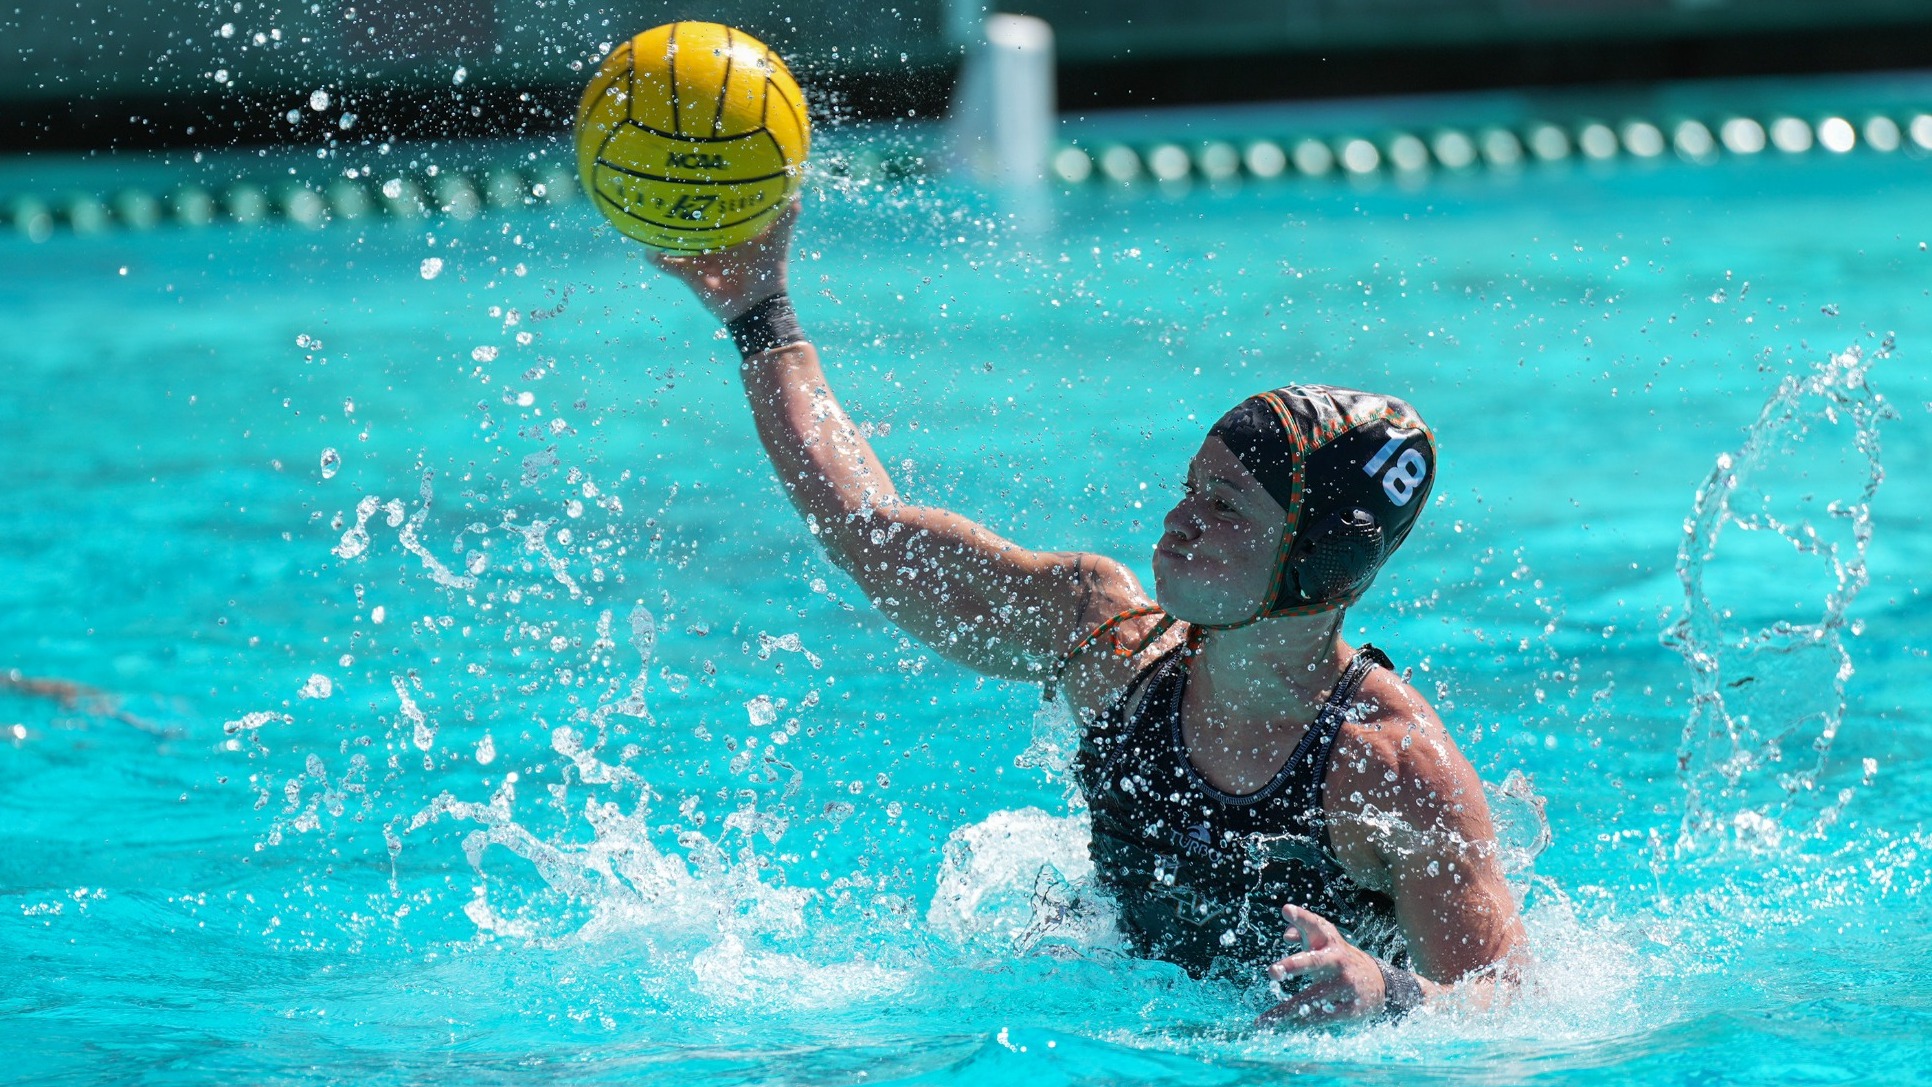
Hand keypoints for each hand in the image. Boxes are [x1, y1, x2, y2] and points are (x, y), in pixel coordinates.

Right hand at [648, 198, 798, 321]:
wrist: (757, 306)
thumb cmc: (769, 272)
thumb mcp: (777, 241)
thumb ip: (786, 217)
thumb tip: (796, 190)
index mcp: (731, 229)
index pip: (717, 206)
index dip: (708, 190)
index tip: (700, 168)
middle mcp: (712, 240)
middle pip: (691, 219)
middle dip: (679, 205)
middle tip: (666, 185)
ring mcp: (699, 256)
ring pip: (676, 239)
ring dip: (662, 230)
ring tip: (648, 213)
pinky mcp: (690, 273)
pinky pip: (669, 265)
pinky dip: (658, 259)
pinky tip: (647, 250)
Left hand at [1255, 904, 1388, 1026]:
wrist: (1379, 984)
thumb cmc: (1339, 959)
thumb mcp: (1324, 941)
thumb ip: (1303, 930)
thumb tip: (1286, 934)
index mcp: (1330, 942)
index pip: (1315, 925)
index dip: (1301, 918)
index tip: (1286, 910)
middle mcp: (1338, 961)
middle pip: (1315, 962)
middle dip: (1293, 966)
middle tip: (1272, 972)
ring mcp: (1346, 985)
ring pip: (1312, 998)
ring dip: (1286, 1010)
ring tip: (1264, 1020)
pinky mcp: (1351, 1009)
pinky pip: (1322, 1018)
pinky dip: (1301, 1024)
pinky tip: (1284, 1028)